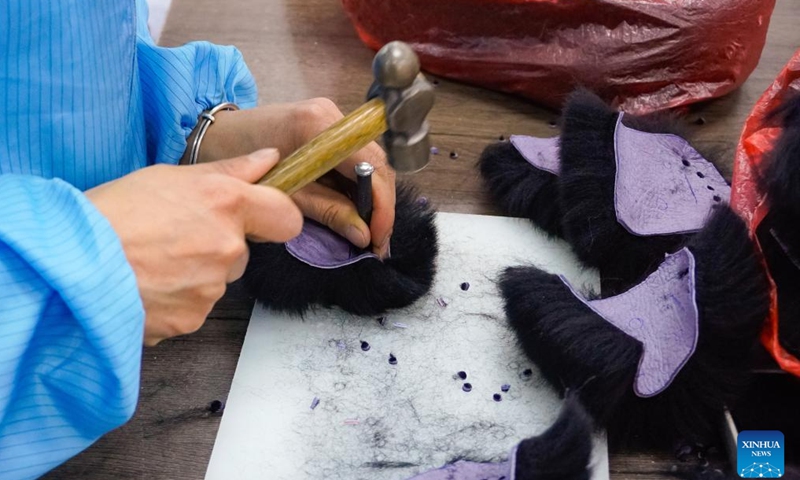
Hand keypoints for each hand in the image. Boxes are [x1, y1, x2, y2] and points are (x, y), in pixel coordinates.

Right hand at [86, 149, 301, 345]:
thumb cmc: (112, 212)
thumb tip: (270, 159)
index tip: (260, 217)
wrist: (69, 264)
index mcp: (227, 204)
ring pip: (215, 280)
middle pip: (241, 252)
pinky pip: (193, 307)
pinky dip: (175, 299)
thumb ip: (230, 171)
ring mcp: (212, 288)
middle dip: (217, 246)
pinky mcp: (193, 319)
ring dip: (193, 273)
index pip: (287, 217)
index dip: (275, 217)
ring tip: (150, 261)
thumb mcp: (170, 177)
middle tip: (173, 237)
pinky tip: (145, 284)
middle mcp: (228, 248)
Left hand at [192, 98, 395, 257]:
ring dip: (373, 198)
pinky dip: (359, 186)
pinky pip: (355, 158)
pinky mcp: (327, 124)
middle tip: (378, 242)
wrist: (212, 136)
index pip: (370, 165)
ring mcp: (331, 116)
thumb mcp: (284, 194)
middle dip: (381, 206)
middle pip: (376, 162)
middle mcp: (331, 115)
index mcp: (318, 126)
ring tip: (370, 232)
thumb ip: (327, 211)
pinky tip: (357, 211)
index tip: (379, 238)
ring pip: (369, 161)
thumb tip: (363, 236)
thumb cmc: (236, 162)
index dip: (382, 205)